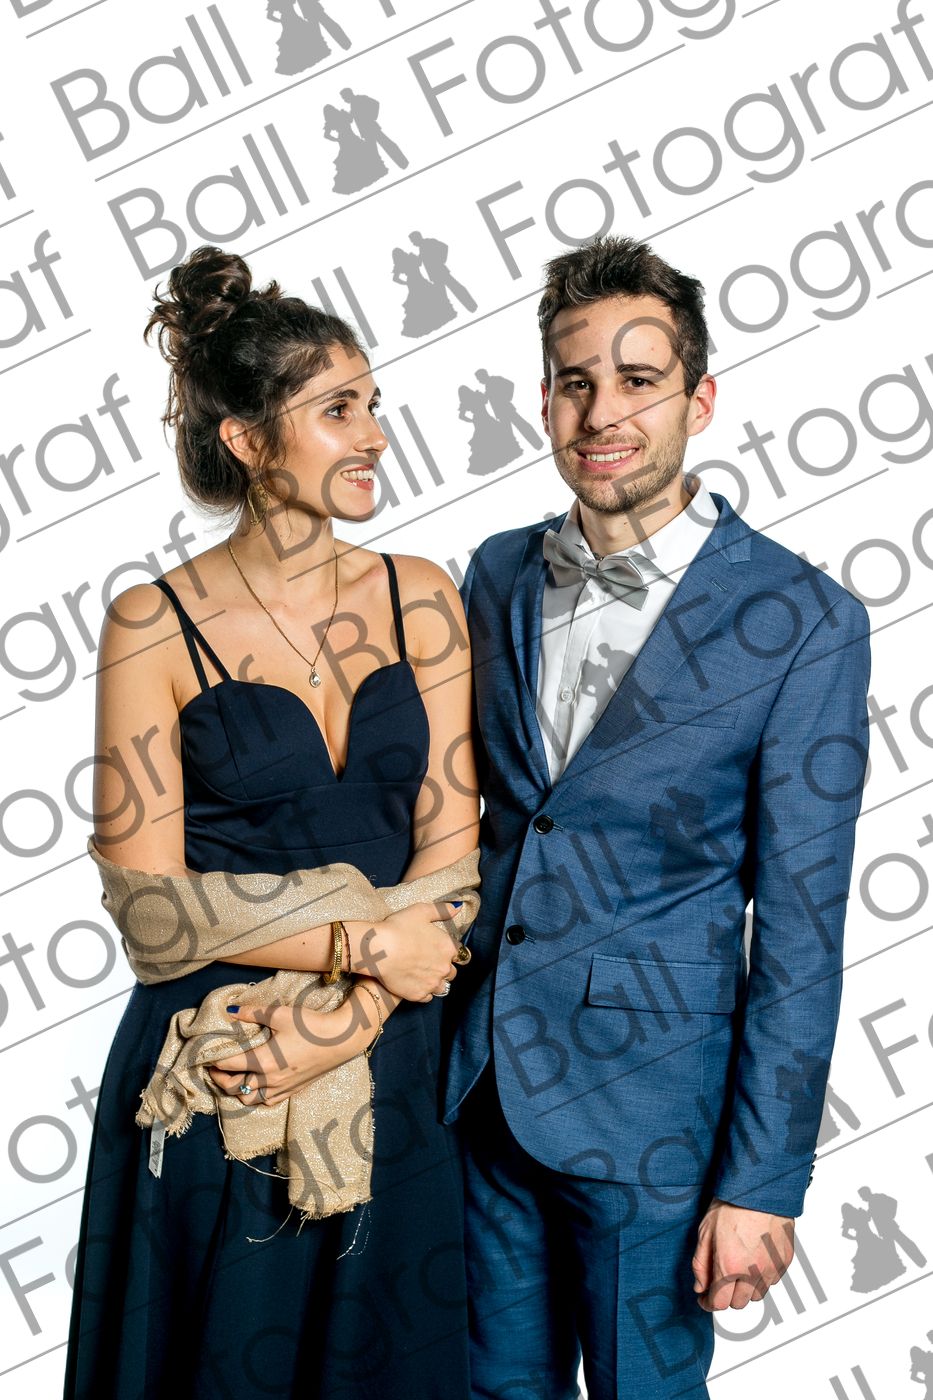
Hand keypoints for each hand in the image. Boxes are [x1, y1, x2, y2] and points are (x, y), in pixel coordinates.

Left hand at [207, 981, 389, 1105]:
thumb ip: (252, 1012)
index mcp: (263, 1061)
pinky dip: (256, 1096)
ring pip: (249, 1099)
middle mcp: (269, 1079)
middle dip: (220, 1079)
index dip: (213, 1061)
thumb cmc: (310, 1025)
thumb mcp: (279, 1014)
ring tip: (232, 1079)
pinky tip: (257, 1085)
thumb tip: (230, 1010)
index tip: (205, 1055)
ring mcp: (282, 1088)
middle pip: (234, 1087)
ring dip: (237, 1090)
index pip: (228, 1065)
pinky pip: (267, 1101)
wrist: (341, 1039)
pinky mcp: (293, 1090)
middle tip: (214, 1069)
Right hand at [356, 901, 462, 1002]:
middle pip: (452, 972)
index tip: (439, 950)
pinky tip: (415, 983)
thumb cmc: (398, 928)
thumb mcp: (421, 911)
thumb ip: (442, 910)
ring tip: (422, 974)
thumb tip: (457, 908)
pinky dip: (424, 991)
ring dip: (436, 981)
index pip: (460, 954)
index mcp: (448, 947)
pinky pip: (428, 997)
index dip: (449, 952)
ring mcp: (432, 983)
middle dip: (443, 967)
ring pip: (442, 987)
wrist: (378, 950)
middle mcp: (444, 967)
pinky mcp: (418, 995)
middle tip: (428, 961)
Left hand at [691, 1199, 794, 1310]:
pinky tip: (755, 1257)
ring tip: (739, 1265)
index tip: (705, 1299)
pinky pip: (772, 1281)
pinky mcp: (784, 1261)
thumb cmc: (731, 1204)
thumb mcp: (705, 1232)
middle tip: (721, 1277)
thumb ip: (701, 1264)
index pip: (720, 1303)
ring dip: (746, 1288)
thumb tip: (700, 1287)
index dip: (708, 1303)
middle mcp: (753, 1273)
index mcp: (730, 1266)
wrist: (760, 1188)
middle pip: (739, 1303)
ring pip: (757, 1295)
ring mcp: (772, 1268)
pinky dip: (762, 1276)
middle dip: (727, 1294)